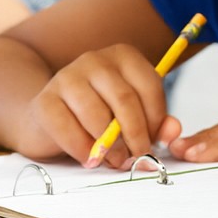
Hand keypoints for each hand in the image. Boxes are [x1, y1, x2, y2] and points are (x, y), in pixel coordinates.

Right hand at [30, 44, 175, 167]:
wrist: (50, 120)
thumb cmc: (101, 116)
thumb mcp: (133, 114)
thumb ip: (157, 122)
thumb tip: (173, 131)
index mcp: (124, 57)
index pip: (150, 86)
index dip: (156, 120)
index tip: (155, 143)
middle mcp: (95, 60)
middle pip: (125, 100)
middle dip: (136, 135)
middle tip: (138, 159)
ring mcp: (66, 77)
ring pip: (97, 115)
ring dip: (111, 146)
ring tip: (116, 160)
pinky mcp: (44, 100)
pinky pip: (68, 129)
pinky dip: (84, 150)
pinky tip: (91, 159)